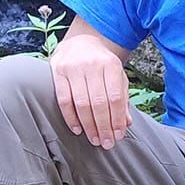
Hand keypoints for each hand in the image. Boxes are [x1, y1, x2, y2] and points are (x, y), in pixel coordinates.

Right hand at [48, 33, 131, 148]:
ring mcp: (73, 67)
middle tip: (106, 143)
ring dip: (88, 125)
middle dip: (103, 126)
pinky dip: (70, 117)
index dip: (117, 119)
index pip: (115, 97)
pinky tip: (78, 129)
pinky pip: (64, 100)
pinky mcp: (58, 72)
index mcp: (110, 64)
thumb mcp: (117, 76)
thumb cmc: (101, 64)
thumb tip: (127, 123)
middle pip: (98, 102)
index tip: (118, 135)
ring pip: (81, 103)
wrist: (80, 42)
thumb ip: (122, 98)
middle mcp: (92, 64)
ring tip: (94, 139)